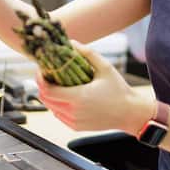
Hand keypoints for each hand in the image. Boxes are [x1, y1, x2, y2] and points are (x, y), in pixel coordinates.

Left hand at [36, 41, 154, 133]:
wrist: (129, 114)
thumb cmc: (119, 90)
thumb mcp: (105, 68)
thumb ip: (87, 53)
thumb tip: (72, 42)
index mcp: (79, 97)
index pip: (47, 90)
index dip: (40, 79)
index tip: (41, 69)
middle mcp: (74, 112)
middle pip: (45, 99)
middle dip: (42, 85)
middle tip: (47, 74)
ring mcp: (74, 121)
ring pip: (50, 107)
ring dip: (50, 95)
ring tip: (56, 83)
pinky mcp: (76, 126)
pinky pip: (58, 114)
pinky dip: (57, 104)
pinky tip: (65, 95)